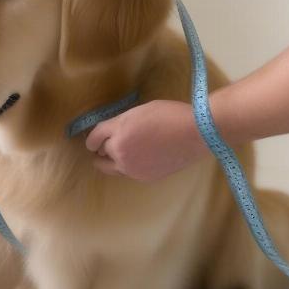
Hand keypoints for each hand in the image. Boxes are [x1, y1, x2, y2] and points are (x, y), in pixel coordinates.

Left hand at [85, 100, 208, 181]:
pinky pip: (127, 172)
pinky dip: (128, 166)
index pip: (94, 136)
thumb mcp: (140, 111)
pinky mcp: (143, 177)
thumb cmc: (171, 115)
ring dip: (111, 160)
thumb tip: (112, 131)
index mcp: (119, 129)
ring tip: (122, 154)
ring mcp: (131, 167)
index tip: (93, 141)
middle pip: (101, 152)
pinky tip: (139, 158)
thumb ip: (122, 122)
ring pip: (110, 167)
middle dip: (103, 147)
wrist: (196, 134)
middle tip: (108, 145)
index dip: (92, 138)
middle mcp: (120, 150)